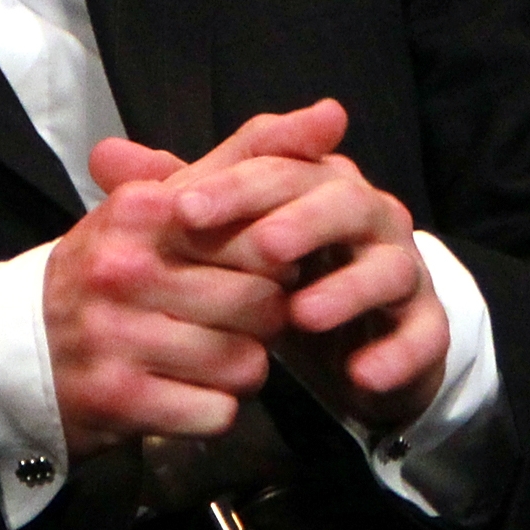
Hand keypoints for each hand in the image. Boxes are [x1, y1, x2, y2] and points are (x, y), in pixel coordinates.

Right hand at [41, 104, 339, 452]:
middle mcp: (125, 269)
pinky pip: (217, 412)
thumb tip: (334, 115)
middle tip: (234, 318)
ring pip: (246, 363)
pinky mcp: (119, 399)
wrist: (17, 349)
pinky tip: (189, 391)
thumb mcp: (165, 200)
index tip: (260, 266)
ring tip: (212, 354)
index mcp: (144, 212)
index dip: (277, 259)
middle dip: (264, 319)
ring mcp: (117, 336)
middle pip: (263, 304)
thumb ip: (250, 154)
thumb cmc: (113, 266)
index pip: (261, 233)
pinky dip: (214, 409)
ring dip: (242, 367)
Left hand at [146, 99, 450, 434]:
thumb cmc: (290, 274)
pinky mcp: (426, 326)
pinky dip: (395, 353)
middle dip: (301, 222)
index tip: (183, 208)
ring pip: (389, 267)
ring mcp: (404, 270)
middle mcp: (370, 217)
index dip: (236, 186)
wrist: (362, 339)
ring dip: (348, 288)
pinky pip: (421, 336)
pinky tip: (360, 375)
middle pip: (345, 201)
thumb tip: (103, 155)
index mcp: (321, 185)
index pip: (283, 169)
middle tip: (257, 248)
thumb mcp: (232, 237)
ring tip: (301, 314)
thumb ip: (178, 195)